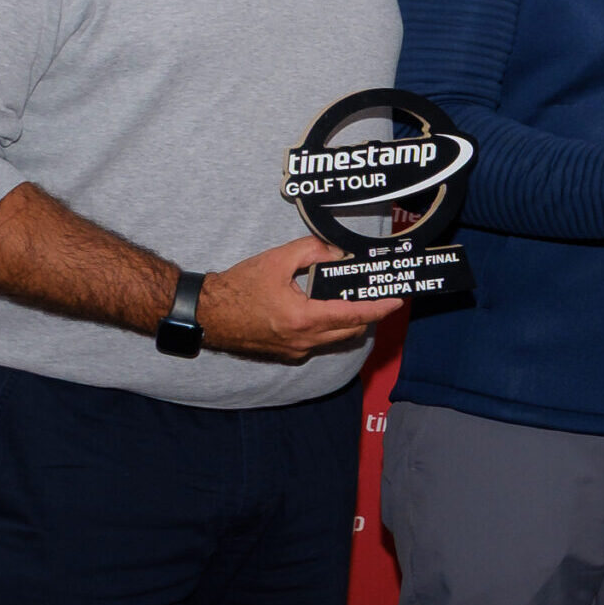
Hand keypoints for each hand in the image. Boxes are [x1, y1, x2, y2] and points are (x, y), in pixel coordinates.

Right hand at [195, 236, 399, 361]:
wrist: (206, 313)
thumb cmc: (238, 287)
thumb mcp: (277, 260)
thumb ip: (312, 251)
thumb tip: (338, 253)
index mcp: (304, 319)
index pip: (354, 315)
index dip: (379, 308)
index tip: (397, 301)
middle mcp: (303, 340)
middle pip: (351, 331)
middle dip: (368, 314)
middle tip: (376, 295)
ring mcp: (295, 350)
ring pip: (336, 339)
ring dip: (349, 322)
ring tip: (353, 299)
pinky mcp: (286, 353)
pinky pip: (319, 343)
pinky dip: (329, 328)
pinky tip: (324, 309)